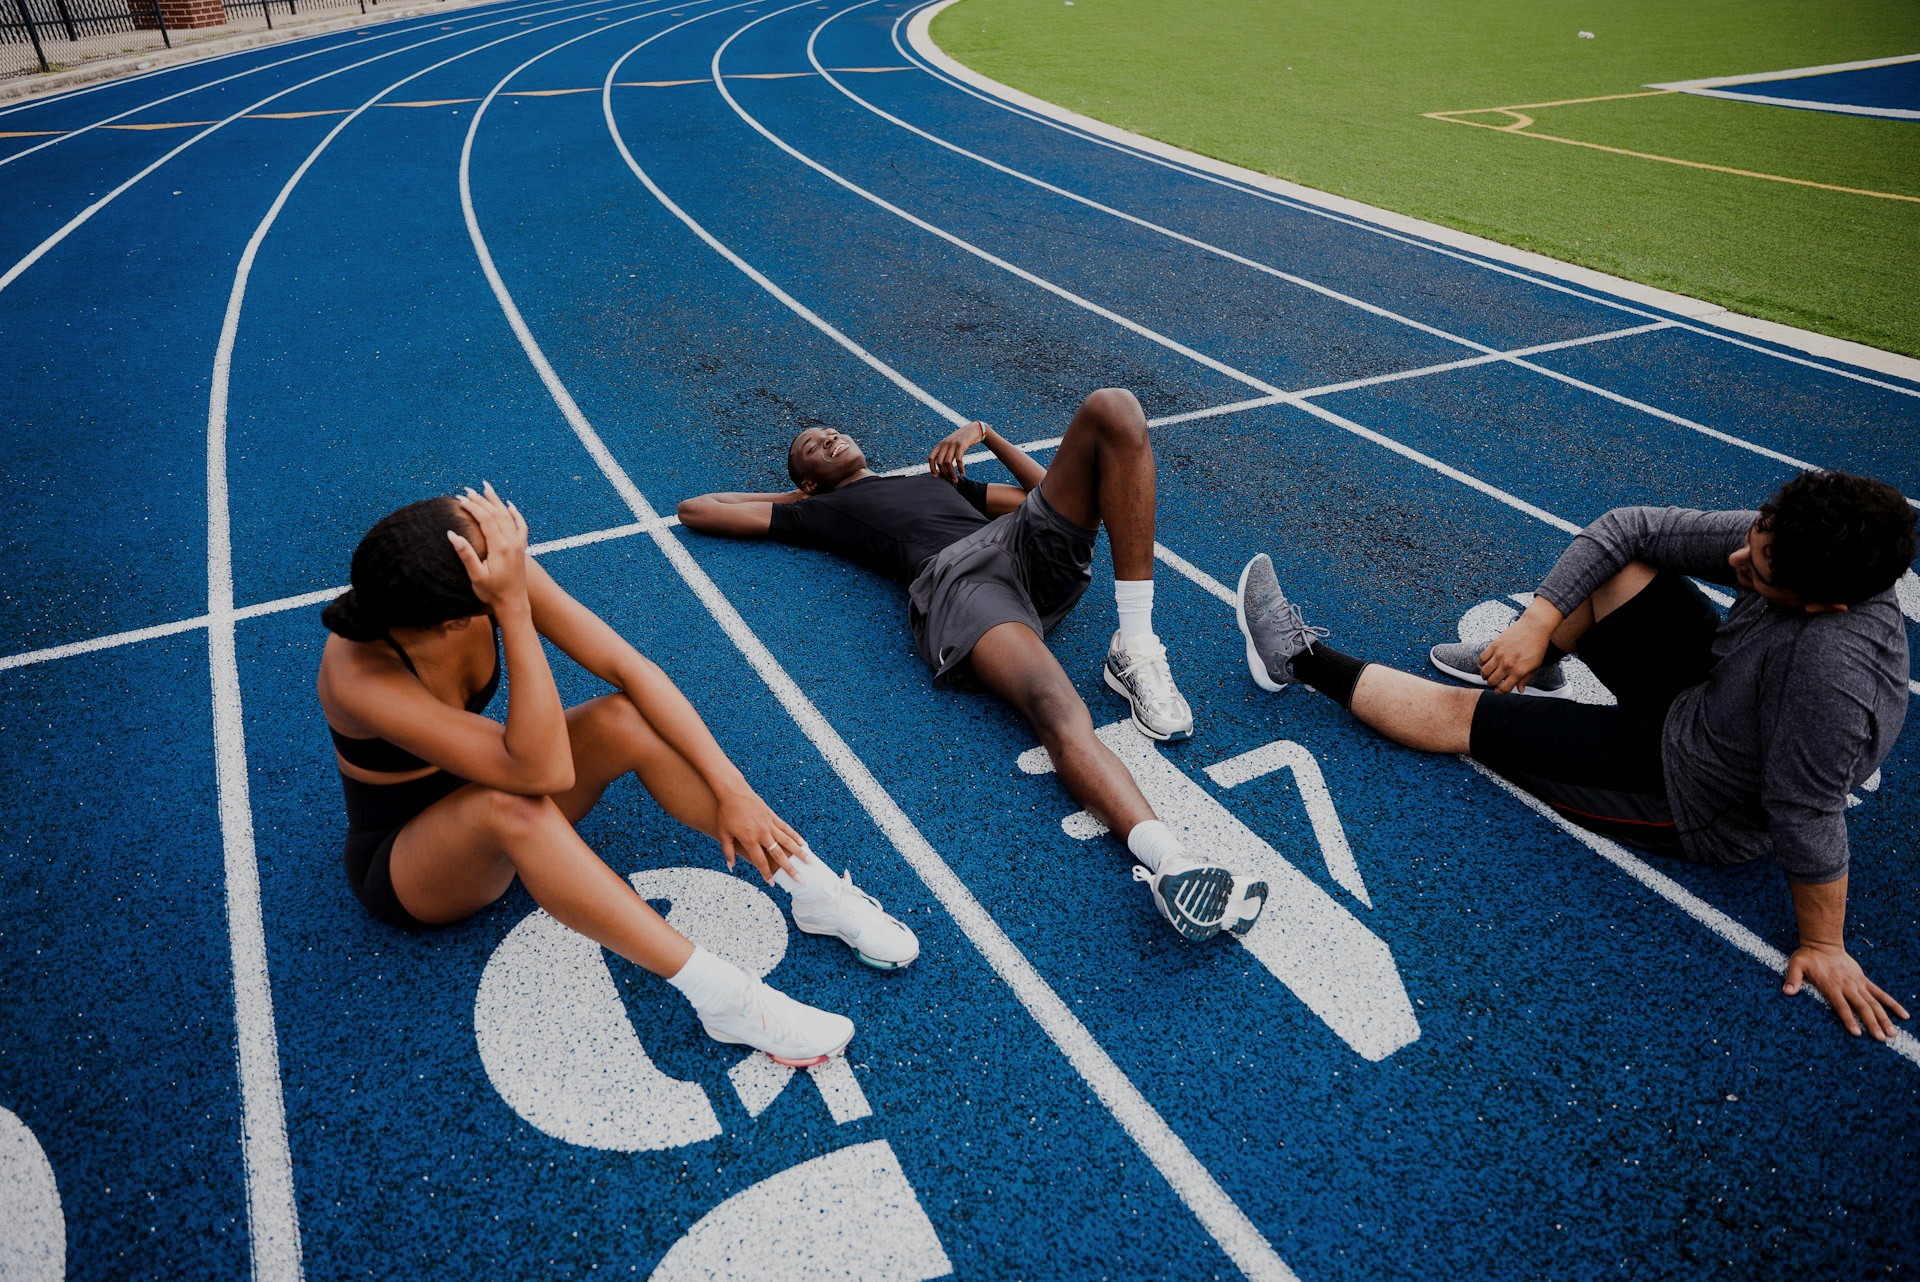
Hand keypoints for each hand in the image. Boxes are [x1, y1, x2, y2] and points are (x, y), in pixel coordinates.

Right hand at [448, 482, 530, 613]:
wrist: (513, 603)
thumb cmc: (492, 592)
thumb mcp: (476, 575)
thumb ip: (465, 554)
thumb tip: (452, 534)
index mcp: (500, 547)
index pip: (486, 520)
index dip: (473, 507)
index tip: (460, 499)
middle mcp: (512, 542)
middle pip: (496, 514)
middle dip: (481, 500)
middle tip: (467, 490)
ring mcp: (518, 544)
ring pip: (508, 516)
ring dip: (496, 501)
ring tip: (486, 488)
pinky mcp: (521, 548)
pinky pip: (521, 526)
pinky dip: (515, 514)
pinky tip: (510, 506)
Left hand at [713, 786, 805, 883]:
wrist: (733, 791)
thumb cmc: (726, 813)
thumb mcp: (723, 833)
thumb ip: (727, 851)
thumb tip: (730, 866)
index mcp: (749, 839)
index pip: (760, 861)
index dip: (766, 874)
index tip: (772, 884)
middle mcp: (762, 834)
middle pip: (779, 855)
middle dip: (790, 869)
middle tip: (801, 880)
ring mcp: (769, 824)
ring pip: (788, 842)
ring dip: (799, 853)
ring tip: (810, 863)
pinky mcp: (773, 816)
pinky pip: (787, 829)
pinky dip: (796, 837)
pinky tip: (804, 844)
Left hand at [927, 421, 987, 481]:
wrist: (974, 429)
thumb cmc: (962, 439)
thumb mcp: (951, 443)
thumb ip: (946, 452)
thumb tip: (942, 467)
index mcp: (941, 444)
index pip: (931, 458)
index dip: (932, 468)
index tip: (936, 476)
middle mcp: (945, 444)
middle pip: (939, 462)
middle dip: (944, 473)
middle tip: (950, 480)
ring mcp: (953, 444)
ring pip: (948, 462)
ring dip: (951, 473)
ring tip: (955, 480)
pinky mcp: (962, 445)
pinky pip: (958, 460)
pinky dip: (960, 468)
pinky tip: (962, 473)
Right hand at [1478, 617, 1550, 693]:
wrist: (1535, 627)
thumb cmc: (1537, 646)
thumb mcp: (1535, 666)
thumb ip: (1525, 679)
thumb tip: (1519, 690)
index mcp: (1519, 671)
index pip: (1503, 689)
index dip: (1499, 692)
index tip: (1498, 691)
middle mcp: (1507, 664)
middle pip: (1492, 681)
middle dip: (1492, 684)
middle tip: (1494, 681)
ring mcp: (1499, 654)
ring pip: (1484, 671)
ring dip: (1485, 675)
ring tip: (1488, 673)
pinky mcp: (1494, 645)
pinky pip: (1482, 658)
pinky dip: (1482, 663)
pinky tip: (1486, 663)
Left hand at [1784, 942, 1909, 1039]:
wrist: (1823, 943)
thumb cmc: (1808, 956)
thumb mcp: (1796, 965)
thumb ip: (1793, 978)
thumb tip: (1787, 992)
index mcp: (1832, 985)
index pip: (1841, 1005)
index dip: (1849, 1019)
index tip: (1857, 1033)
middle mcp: (1848, 986)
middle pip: (1862, 1007)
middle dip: (1872, 1023)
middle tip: (1881, 1039)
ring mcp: (1858, 983)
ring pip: (1874, 1003)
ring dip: (1884, 1018)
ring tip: (1893, 1034)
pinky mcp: (1864, 980)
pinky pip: (1880, 993)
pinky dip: (1892, 1004)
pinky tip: (1904, 1015)